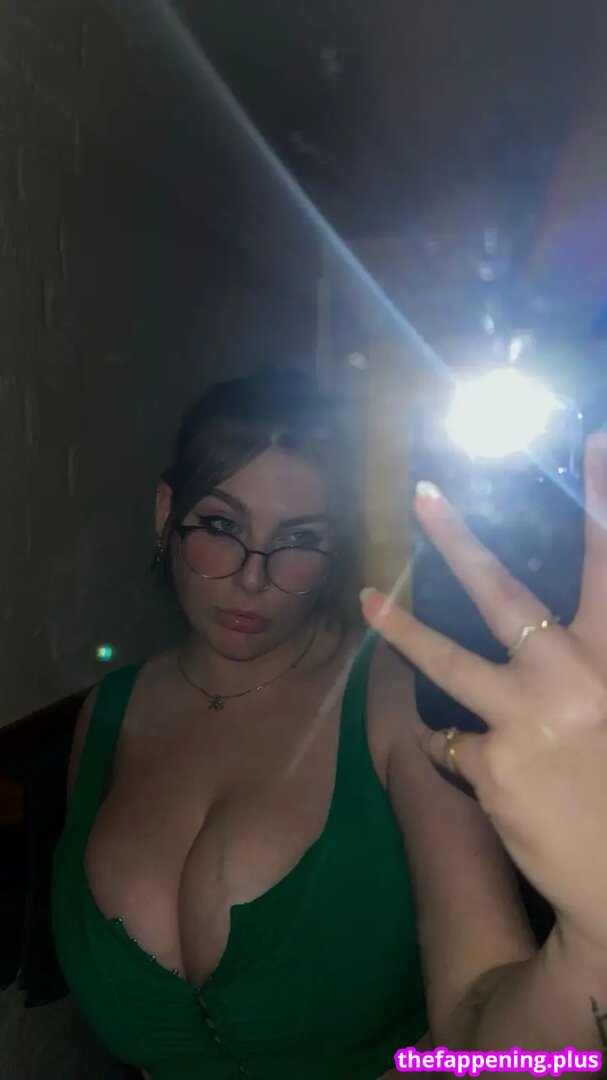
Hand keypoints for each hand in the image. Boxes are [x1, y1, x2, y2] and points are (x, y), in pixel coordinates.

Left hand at [361, 433, 606, 950]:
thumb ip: (590, 665)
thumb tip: (550, 631)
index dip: (604, 501)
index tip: (594, 441)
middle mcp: (571, 680)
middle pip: (505, 595)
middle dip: (459, 541)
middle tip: (422, 496)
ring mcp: (524, 722)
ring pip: (447, 661)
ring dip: (402, 628)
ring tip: (367, 597)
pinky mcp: (489, 766)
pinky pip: (454, 742)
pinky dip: (461, 749)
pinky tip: (494, 772)